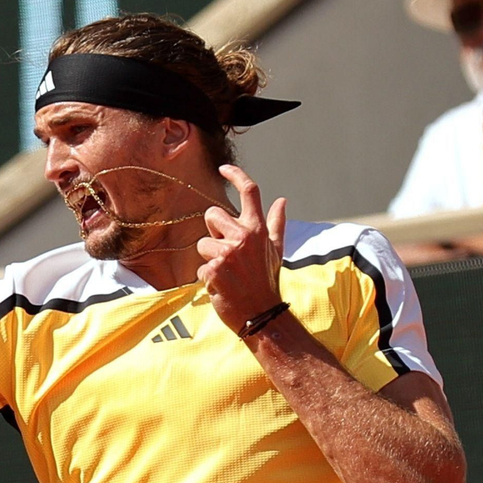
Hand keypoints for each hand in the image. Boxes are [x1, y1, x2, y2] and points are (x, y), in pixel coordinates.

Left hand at [196, 164, 287, 332]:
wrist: (262, 313)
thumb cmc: (266, 281)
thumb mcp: (276, 250)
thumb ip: (276, 224)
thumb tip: (282, 200)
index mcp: (259, 229)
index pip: (250, 192)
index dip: (236, 175)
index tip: (223, 168)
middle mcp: (244, 236)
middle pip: (212, 214)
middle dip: (213, 232)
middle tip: (226, 254)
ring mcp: (229, 252)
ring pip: (201, 243)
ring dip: (208, 259)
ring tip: (226, 273)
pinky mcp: (214, 269)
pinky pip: (199, 266)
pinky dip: (207, 278)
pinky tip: (221, 286)